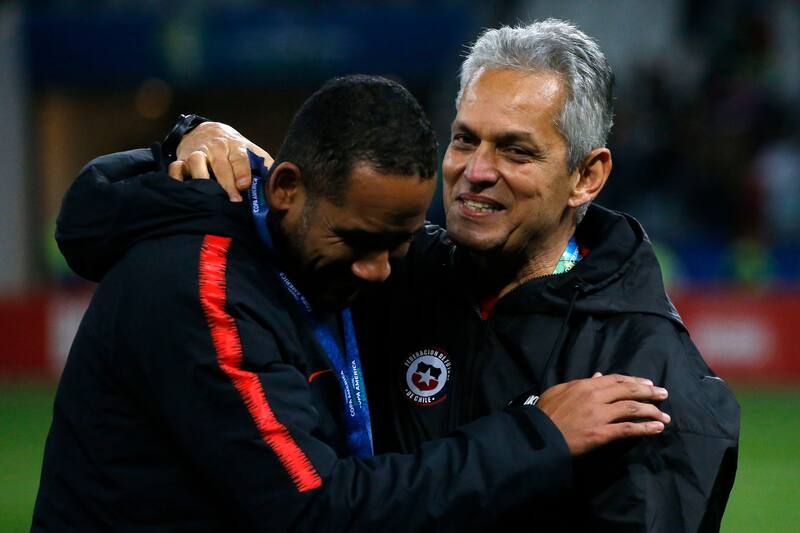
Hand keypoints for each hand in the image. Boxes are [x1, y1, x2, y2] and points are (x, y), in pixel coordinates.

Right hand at [170, 122, 272, 201]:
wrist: (206, 130)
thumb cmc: (233, 148)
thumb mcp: (250, 151)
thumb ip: (264, 164)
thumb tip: (280, 180)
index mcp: (236, 147)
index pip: (240, 159)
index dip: (242, 172)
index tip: (245, 185)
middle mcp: (216, 149)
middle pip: (220, 165)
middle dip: (227, 183)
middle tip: (234, 200)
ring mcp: (198, 154)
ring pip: (196, 163)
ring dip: (201, 178)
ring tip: (207, 196)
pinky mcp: (181, 159)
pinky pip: (175, 168)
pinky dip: (176, 178)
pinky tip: (182, 190)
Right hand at [537, 373, 669, 455]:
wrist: (538, 436)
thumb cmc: (545, 413)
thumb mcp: (559, 391)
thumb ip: (580, 384)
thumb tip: (598, 376)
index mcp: (585, 385)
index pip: (616, 380)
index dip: (634, 381)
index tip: (648, 383)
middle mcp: (595, 397)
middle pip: (628, 391)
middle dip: (649, 392)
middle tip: (664, 394)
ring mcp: (599, 415)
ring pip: (632, 408)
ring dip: (652, 410)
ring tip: (666, 415)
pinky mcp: (601, 434)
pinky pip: (628, 429)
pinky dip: (645, 428)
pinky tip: (657, 428)